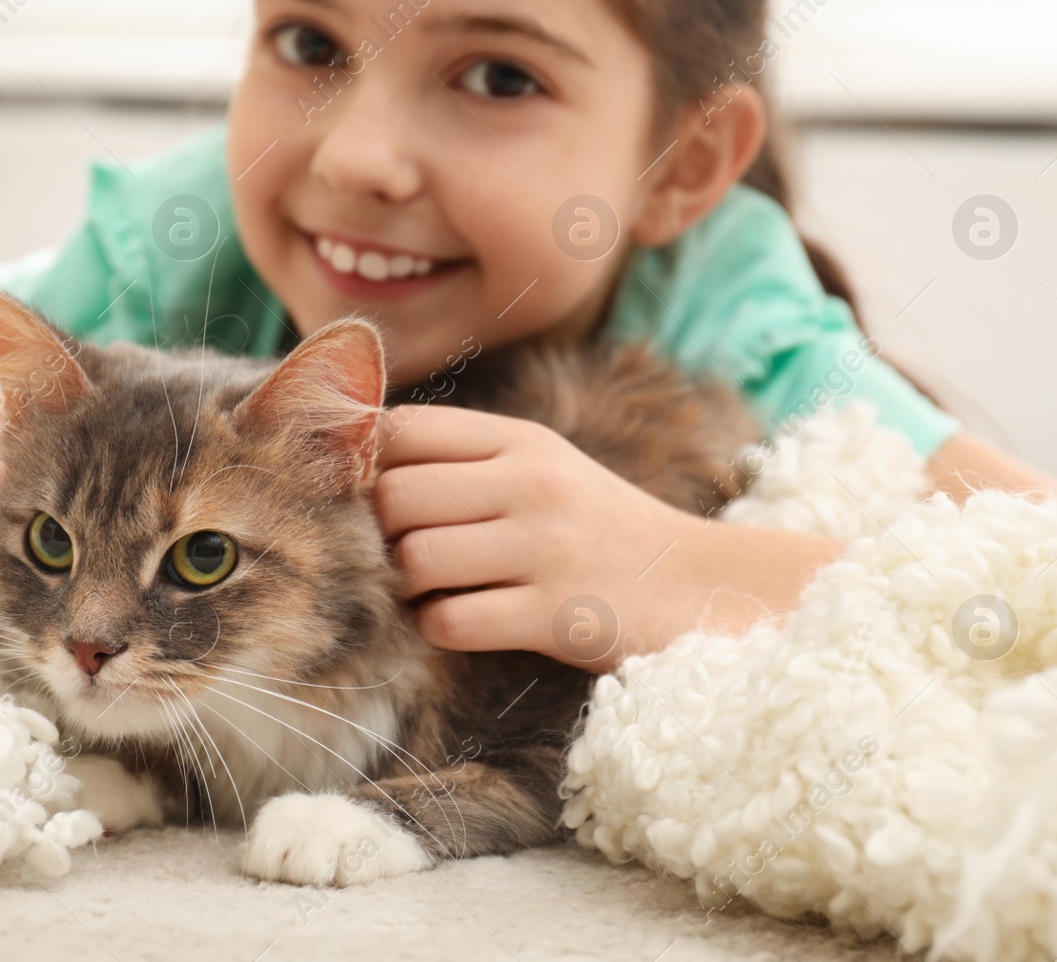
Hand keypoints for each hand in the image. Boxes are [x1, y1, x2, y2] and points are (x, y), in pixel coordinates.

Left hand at [373, 405, 837, 671]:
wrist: (701, 586)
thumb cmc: (599, 529)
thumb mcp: (543, 468)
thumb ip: (463, 458)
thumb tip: (355, 462)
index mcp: (521, 439)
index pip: (401, 429)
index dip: (365, 465)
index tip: (367, 499)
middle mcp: (531, 483)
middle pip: (394, 496)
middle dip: (379, 534)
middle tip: (399, 556)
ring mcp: (546, 547)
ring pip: (414, 559)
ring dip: (407, 587)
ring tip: (434, 591)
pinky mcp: (556, 613)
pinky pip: (450, 621)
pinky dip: (441, 628)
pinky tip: (465, 623)